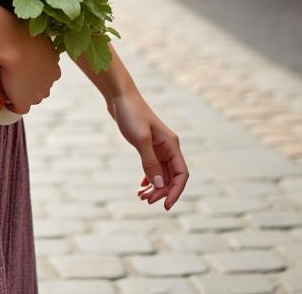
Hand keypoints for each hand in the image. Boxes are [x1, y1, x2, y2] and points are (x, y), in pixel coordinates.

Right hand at [0, 24, 61, 114]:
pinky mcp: (24, 102)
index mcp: (55, 67)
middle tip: (15, 76)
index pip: (46, 74)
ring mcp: (37, 94)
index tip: (24, 67)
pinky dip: (11, 105)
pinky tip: (4, 100)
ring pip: (30, 98)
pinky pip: (18, 108)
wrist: (14, 44)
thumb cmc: (22, 33)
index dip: (34, 72)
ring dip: (21, 94)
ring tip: (7, 86)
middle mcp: (49, 82)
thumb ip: (36, 42)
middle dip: (31, 84)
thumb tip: (27, 38)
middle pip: (40, 87)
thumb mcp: (35, 34)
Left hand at [107, 90, 187, 210]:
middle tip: (146, 201)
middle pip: (171, 177)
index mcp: (172, 145)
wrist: (119, 96)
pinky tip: (141, 187)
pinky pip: (153, 168)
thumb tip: (160, 185)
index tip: (165, 205)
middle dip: (161, 191)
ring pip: (161, 174)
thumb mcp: (140, 139)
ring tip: (141, 197)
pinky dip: (149, 179)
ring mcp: (158, 147)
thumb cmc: (131, 113)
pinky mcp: (148, 146)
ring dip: (154, 187)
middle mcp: (168, 147)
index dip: (176, 192)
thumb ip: (150, 162)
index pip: (181, 174)